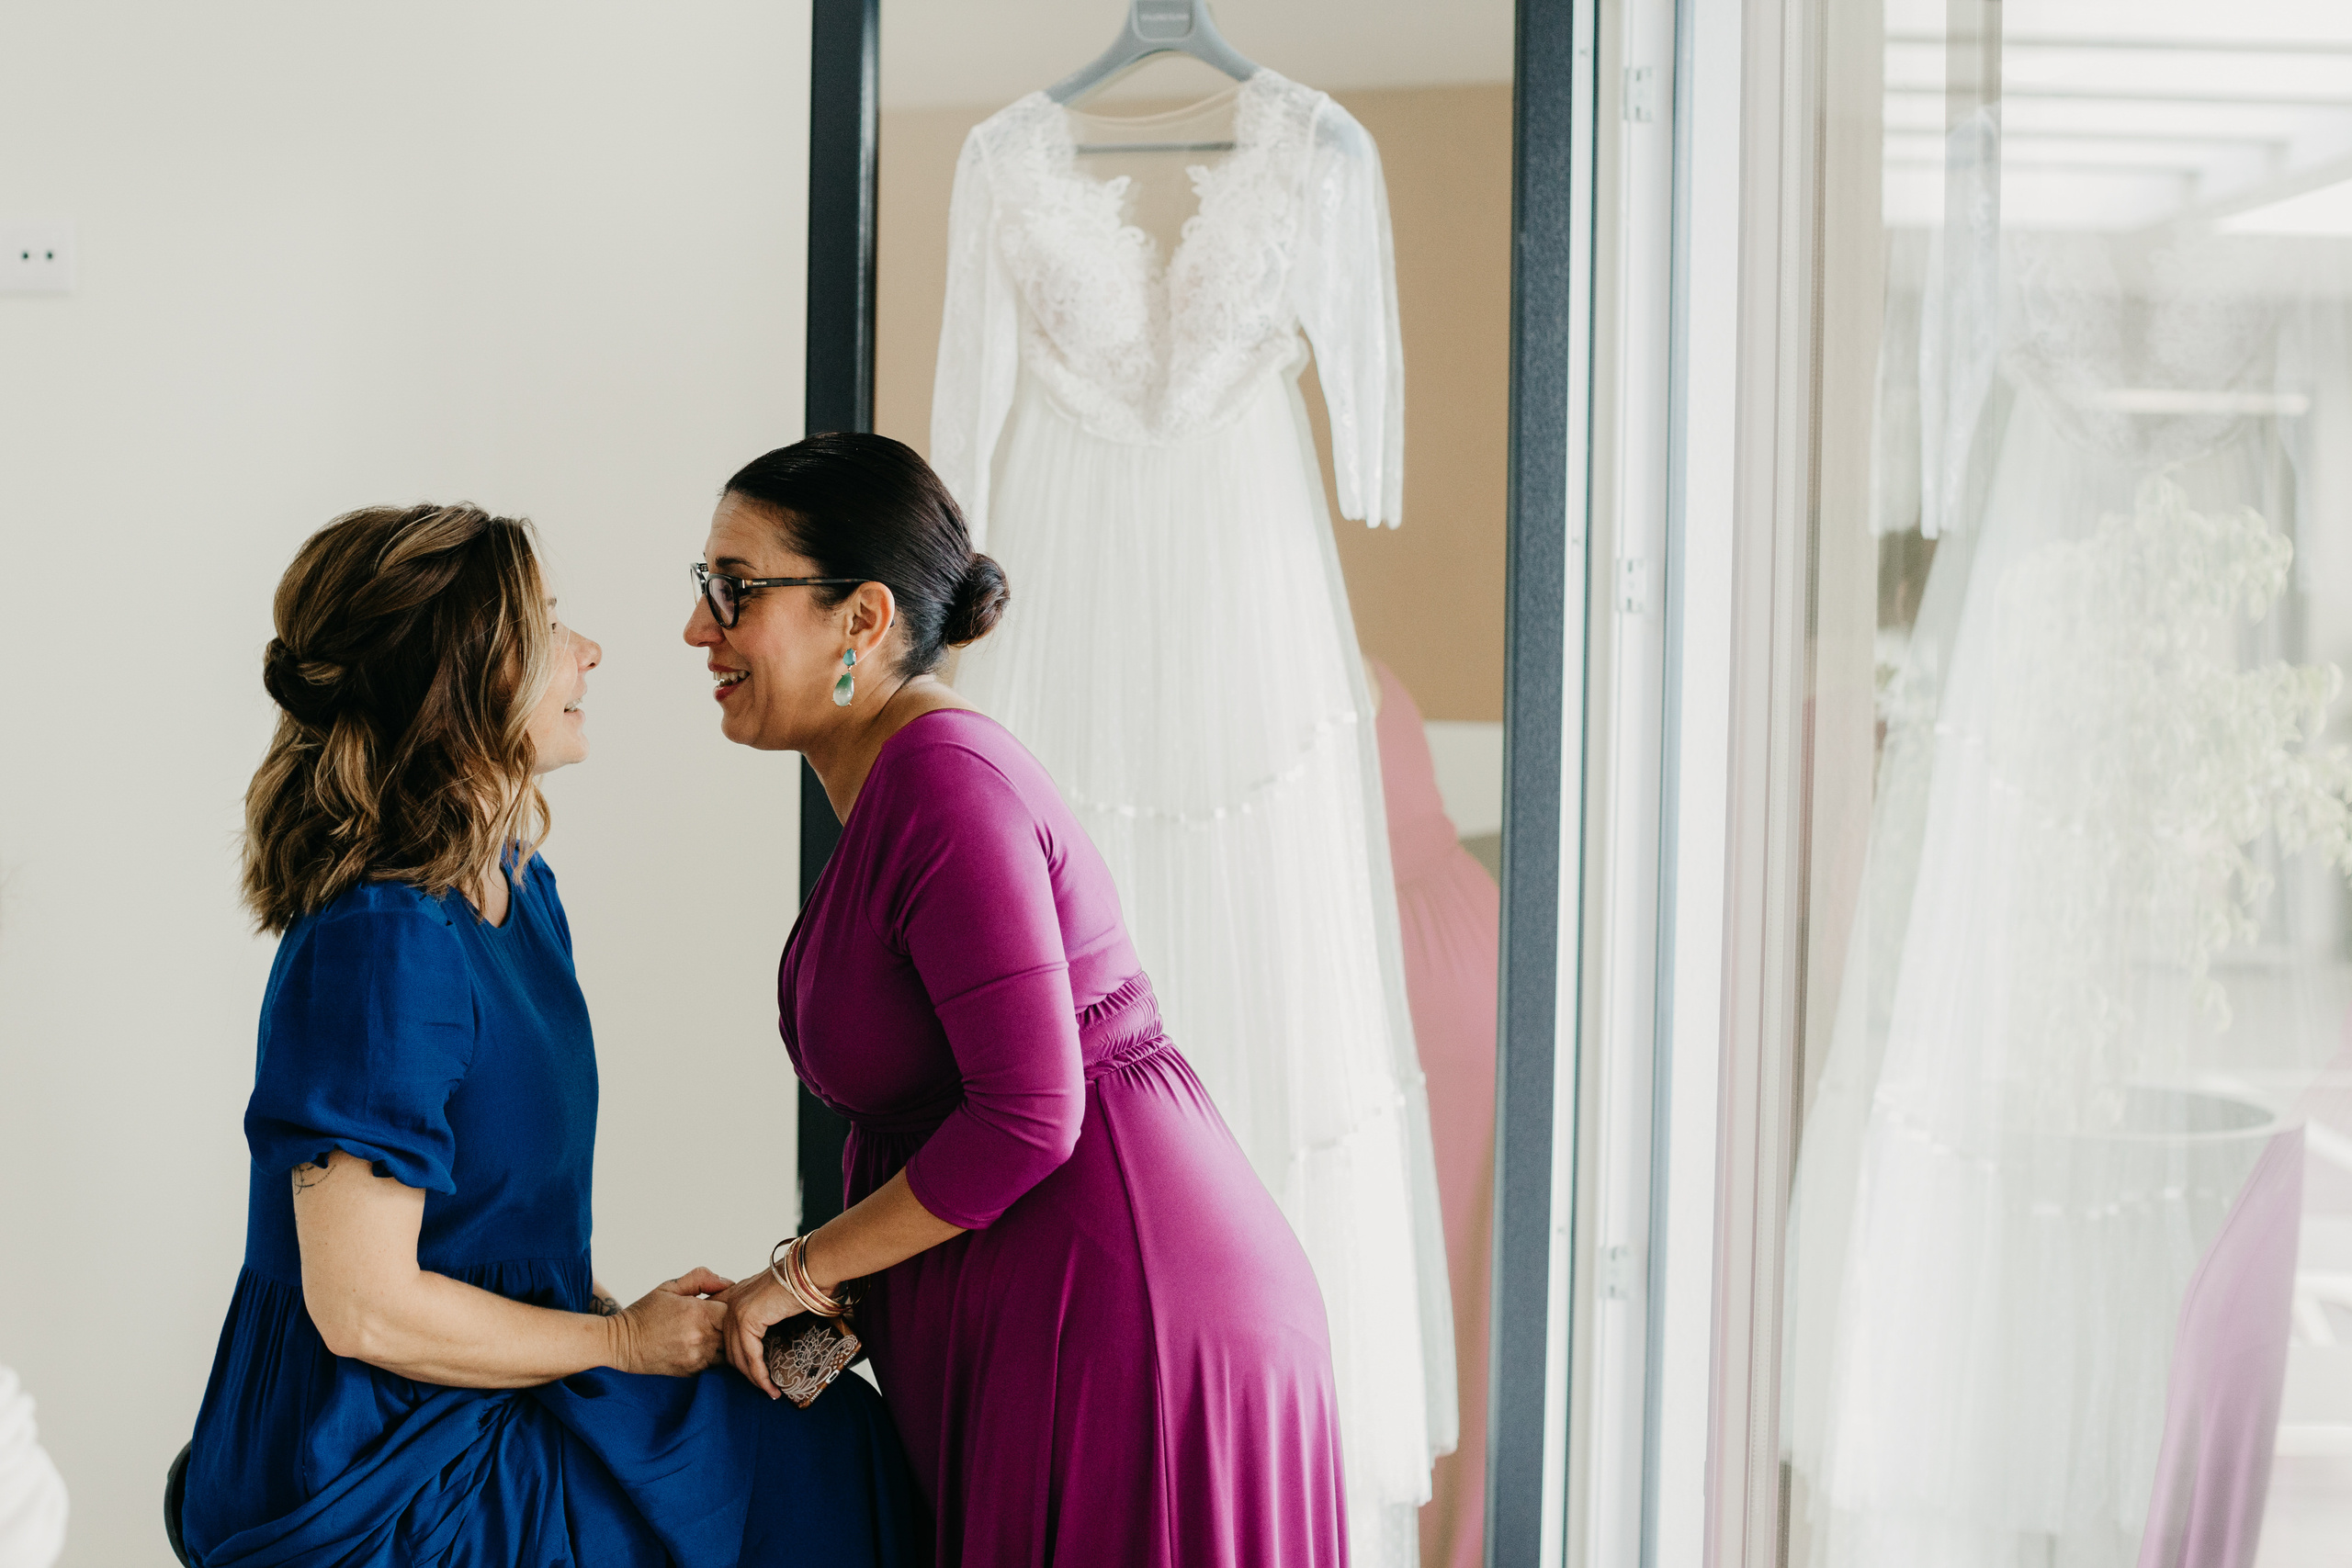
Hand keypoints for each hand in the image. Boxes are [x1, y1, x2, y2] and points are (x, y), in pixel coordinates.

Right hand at [605, 1268, 733, 1376]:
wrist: (621, 1344)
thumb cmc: (645, 1313)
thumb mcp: (670, 1286)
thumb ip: (701, 1278)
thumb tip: (728, 1282)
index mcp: (697, 1313)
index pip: (732, 1309)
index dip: (730, 1305)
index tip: (721, 1304)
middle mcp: (701, 1337)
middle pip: (734, 1331)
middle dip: (730, 1324)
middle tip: (720, 1319)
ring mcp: (697, 1357)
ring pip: (728, 1350)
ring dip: (725, 1342)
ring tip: (713, 1333)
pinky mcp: (692, 1372)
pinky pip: (715, 1364)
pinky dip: (714, 1355)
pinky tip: (704, 1346)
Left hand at [719, 1263, 804, 1399]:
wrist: (814, 1266)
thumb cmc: (807, 1279)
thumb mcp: (780, 1298)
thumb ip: (769, 1314)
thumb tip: (776, 1337)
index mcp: (736, 1294)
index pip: (726, 1334)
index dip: (738, 1357)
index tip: (753, 1375)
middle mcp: (731, 1301)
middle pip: (729, 1348)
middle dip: (746, 1372)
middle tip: (763, 1386)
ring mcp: (736, 1310)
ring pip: (738, 1356)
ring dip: (754, 1379)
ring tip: (769, 1391)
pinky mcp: (747, 1319)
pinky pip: (750, 1356)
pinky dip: (761, 1375)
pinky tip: (771, 1387)